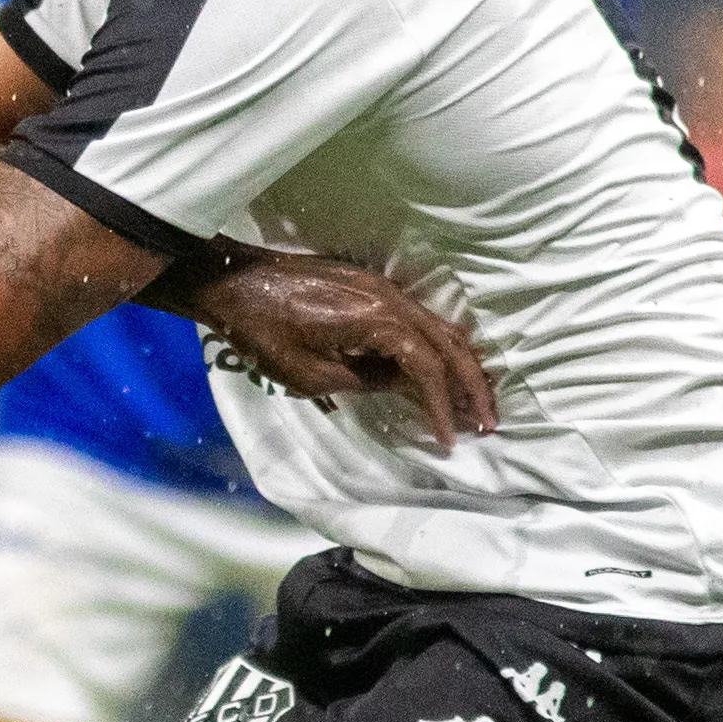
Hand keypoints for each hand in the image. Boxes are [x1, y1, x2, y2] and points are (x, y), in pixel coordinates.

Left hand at [183, 254, 498, 451]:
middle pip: (448, 344)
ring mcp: (382, 287)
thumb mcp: (310, 374)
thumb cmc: (262, 332)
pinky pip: (420, 317)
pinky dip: (439, 346)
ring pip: (439, 328)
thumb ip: (366, 381)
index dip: (443, 406)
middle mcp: (389, 297)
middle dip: (471, 386)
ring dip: (461, 365)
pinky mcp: (371, 286)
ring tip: (478, 401)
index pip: (426, 367)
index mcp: (376, 320)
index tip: (450, 438)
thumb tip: (404, 387)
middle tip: (489, 423)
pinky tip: (447, 369)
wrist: (232, 283)